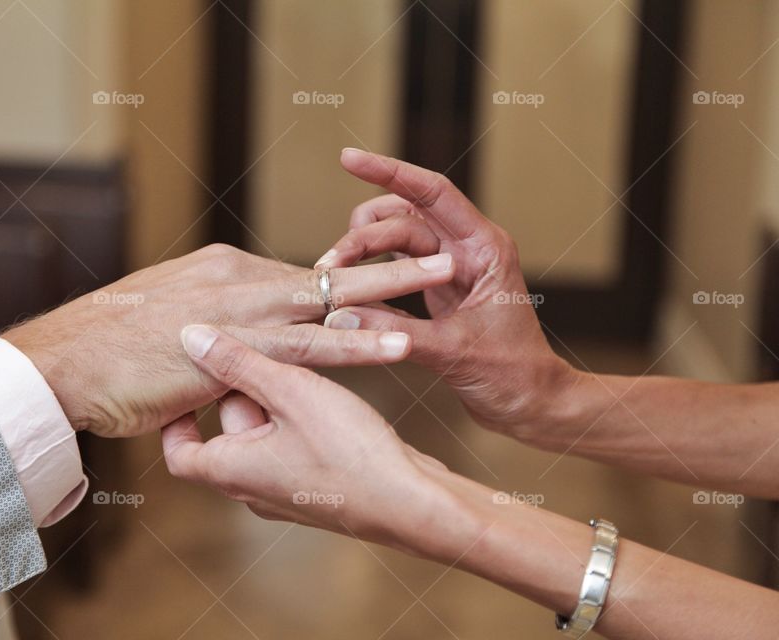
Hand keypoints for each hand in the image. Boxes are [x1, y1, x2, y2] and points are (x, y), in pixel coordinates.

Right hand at [3, 243, 455, 436]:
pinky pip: (313, 348)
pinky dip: (360, 343)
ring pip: (334, 299)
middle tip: (441, 249)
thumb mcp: (164, 321)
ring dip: (394, 289)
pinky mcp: (238, 351)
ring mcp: (242, 312)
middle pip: (329, 270)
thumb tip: (228, 343)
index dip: (344, 282)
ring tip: (446, 274)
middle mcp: (240, 279)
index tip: (383, 279)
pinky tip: (402, 342)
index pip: (297, 275)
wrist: (64, 363)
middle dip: (388, 261)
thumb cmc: (107, 348)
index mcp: (224, 270)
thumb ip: (209, 326)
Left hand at [161, 325, 450, 547]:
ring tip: (297, 364)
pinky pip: (292, 447)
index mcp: (231, 471)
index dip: (176, 416)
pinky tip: (323, 389)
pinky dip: (296, 417)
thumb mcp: (290, 392)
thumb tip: (190, 336)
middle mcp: (252, 489)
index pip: (178, 451)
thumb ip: (240, 362)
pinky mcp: (317, 488)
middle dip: (240, 391)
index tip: (186, 382)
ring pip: (263, 437)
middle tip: (261, 352)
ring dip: (273, 400)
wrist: (411, 502)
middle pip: (226, 433)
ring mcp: (286, 492)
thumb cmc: (349, 451)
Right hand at [317, 149, 576, 433]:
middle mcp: (465, 251)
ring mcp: (448, 271)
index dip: (389, 171)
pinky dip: (369, 278)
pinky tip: (347, 291)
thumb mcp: (456, 353)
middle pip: (402, 220)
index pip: (433, 193)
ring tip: (333, 279)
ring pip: (393, 243)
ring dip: (362, 255)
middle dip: (361, 236)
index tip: (348, 158)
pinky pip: (393, 272)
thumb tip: (342, 315)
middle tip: (328, 268)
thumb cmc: (513, 375)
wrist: (530, 405)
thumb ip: (399, 333)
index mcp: (483, 249)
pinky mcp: (435, 294)